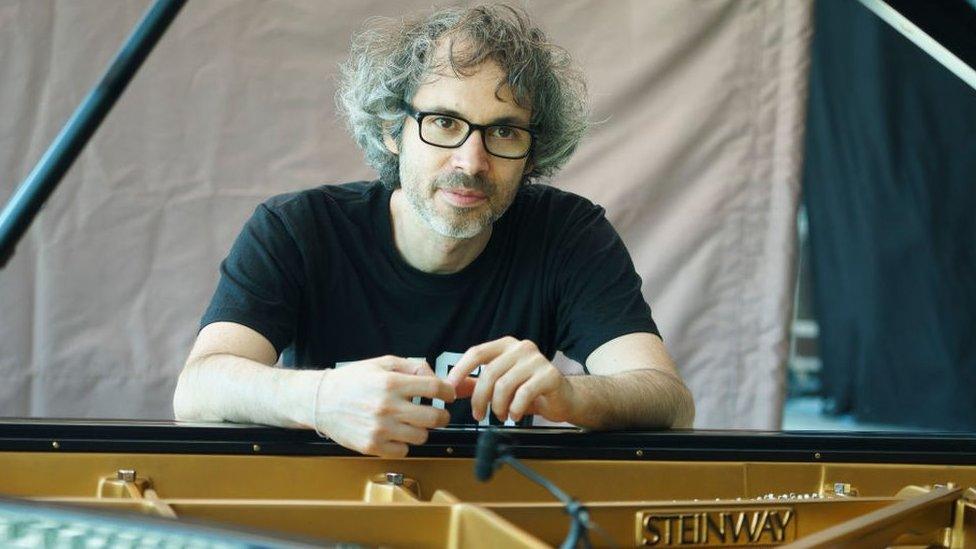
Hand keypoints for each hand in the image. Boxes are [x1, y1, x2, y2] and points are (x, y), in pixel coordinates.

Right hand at [313, 355, 454, 456]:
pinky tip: (395, 433)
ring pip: (421, 437)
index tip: (448, 395)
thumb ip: (411, 366)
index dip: (448, 392)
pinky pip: (404, 451)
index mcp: (391, 383)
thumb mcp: (381, 363)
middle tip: (437, 413)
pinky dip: (404, 444)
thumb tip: (435, 375)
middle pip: (434, 417)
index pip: (435, 388)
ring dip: (421, 430)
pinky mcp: (372, 446)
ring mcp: (380, 429)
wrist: (320, 401)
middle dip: (441, 416)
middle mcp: (387, 407)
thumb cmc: (351, 380)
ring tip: (410, 422)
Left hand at [446, 337, 574, 423]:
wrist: (564, 398)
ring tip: (501, 416)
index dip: (460, 370)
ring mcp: (537, 360)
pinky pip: (523, 394)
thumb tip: (451, 387)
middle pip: (489, 373)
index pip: (477, 352)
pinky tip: (515, 415)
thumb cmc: (530, 390)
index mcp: (506, 345)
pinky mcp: (550, 375)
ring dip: (498, 407)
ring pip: (504, 385)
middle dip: (480, 399)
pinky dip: (515, 409)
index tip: (450, 388)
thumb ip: (476, 384)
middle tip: (478, 415)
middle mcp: (521, 348)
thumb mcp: (500, 385)